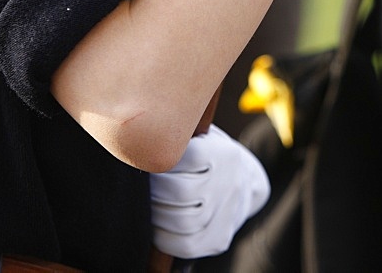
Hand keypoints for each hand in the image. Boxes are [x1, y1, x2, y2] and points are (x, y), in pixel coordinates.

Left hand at [150, 125, 269, 258]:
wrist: (243, 183)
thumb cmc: (207, 155)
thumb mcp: (200, 136)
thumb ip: (176, 138)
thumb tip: (138, 141)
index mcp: (223, 154)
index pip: (184, 158)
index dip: (158, 162)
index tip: (145, 160)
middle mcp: (229, 184)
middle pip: (181, 192)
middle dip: (154, 191)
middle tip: (143, 186)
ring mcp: (227, 214)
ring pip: (183, 221)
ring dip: (157, 215)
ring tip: (149, 205)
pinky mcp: (219, 239)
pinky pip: (186, 245)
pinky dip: (164, 238)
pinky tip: (158, 225)